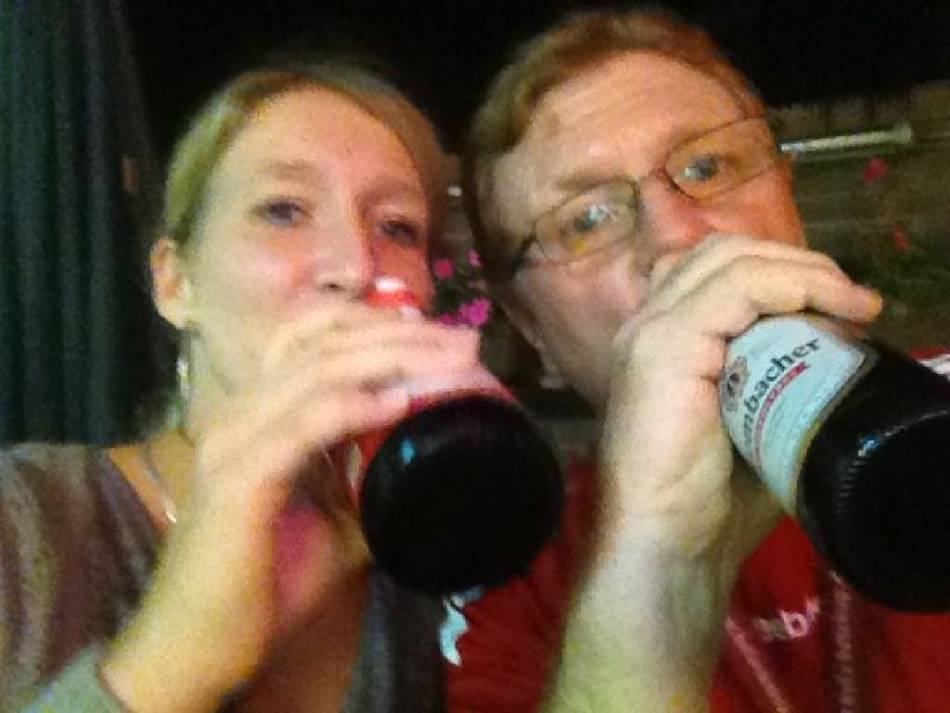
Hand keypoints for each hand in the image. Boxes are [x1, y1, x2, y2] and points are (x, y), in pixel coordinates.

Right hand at [102, 302, 479, 711]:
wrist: (199, 647)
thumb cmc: (266, 585)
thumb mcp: (335, 523)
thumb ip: (366, 483)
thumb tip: (425, 467)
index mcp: (259, 414)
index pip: (315, 341)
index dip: (377, 326)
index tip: (441, 334)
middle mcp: (242, 411)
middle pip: (326, 346)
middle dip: (403, 335)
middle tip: (466, 342)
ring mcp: (235, 439)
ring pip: (319, 372)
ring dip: (392, 358)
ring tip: (451, 359)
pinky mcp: (238, 478)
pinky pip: (304, 425)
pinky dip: (355, 406)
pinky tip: (399, 401)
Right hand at [543, 236, 880, 712]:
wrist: (666, 543)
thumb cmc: (711, 501)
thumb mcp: (754, 425)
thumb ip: (777, 382)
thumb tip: (839, 353)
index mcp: (664, 341)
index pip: (718, 272)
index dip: (784, 273)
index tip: (847, 308)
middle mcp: (649, 323)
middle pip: (723, 251)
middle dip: (797, 263)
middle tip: (852, 301)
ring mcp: (651, 330)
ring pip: (729, 257)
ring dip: (801, 269)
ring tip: (849, 302)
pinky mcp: (664, 345)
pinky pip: (735, 286)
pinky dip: (790, 284)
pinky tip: (828, 306)